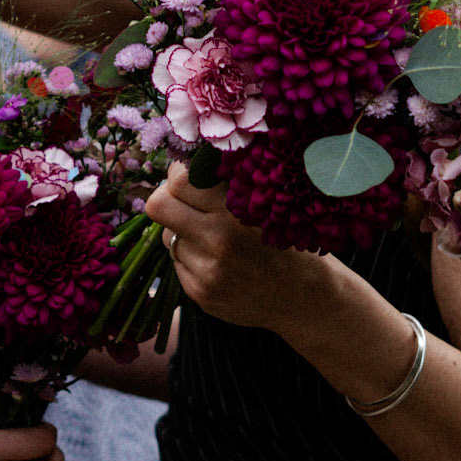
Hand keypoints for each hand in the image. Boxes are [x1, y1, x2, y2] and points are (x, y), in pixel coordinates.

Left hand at [145, 162, 328, 329]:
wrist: (302, 296)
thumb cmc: (284, 241)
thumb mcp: (263, 205)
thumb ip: (225, 185)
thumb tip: (184, 163)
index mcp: (234, 213)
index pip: (179, 181)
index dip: (179, 174)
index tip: (189, 175)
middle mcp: (216, 242)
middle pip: (158, 206)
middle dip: (167, 199)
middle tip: (183, 200)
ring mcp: (206, 271)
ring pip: (167, 236)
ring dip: (183, 232)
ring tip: (212, 236)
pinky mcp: (199, 293)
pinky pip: (177, 262)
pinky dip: (192, 257)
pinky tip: (218, 261)